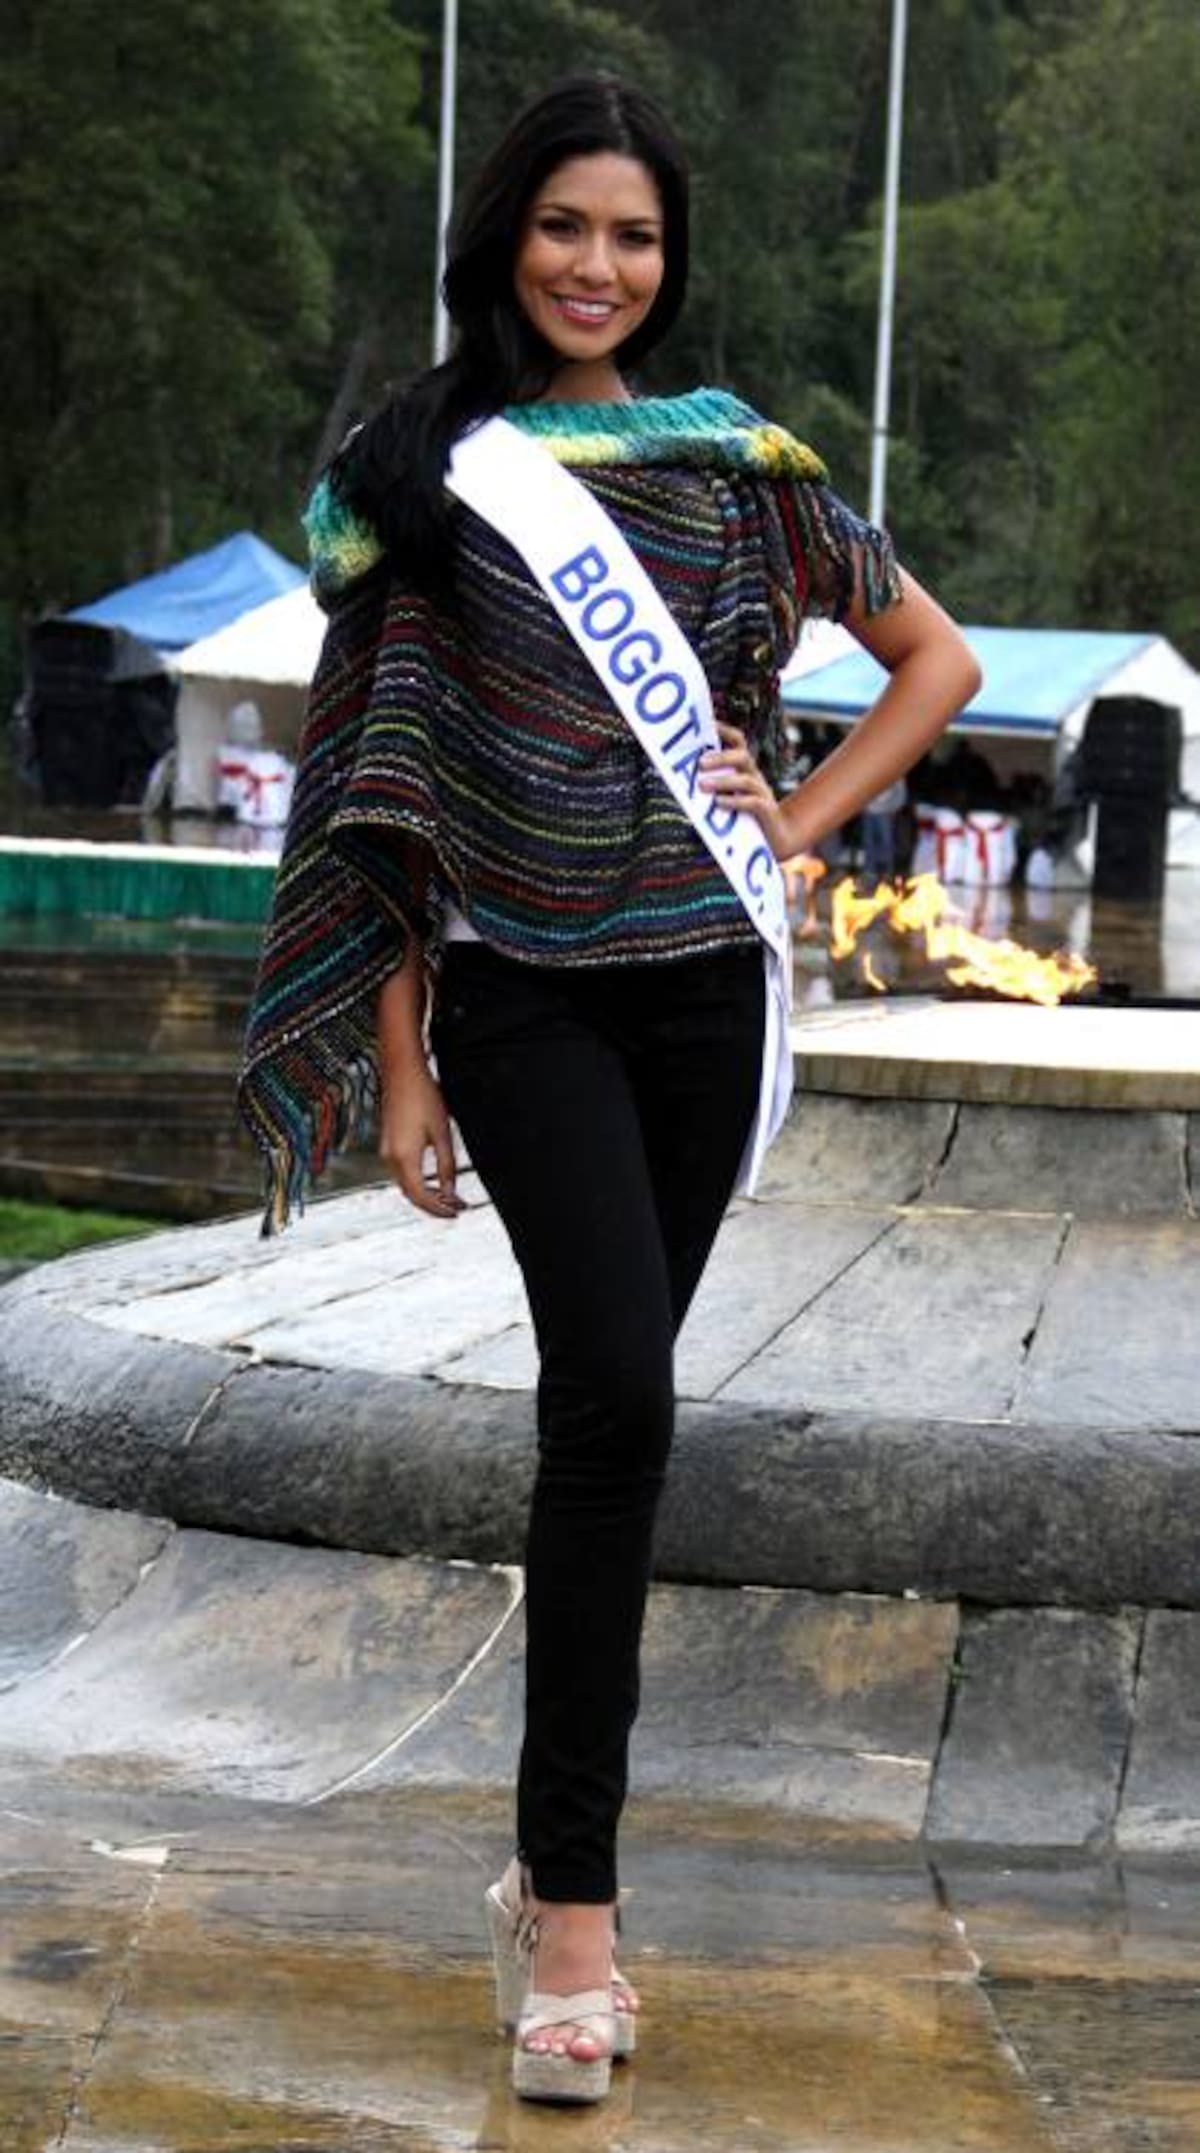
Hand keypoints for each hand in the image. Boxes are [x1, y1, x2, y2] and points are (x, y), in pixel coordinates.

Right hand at [378, 1062, 463, 1218]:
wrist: (402, 1072)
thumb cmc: (423, 1096)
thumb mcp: (442, 1134)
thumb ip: (446, 1166)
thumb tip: (451, 1191)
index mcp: (404, 1157)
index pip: (421, 1196)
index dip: (439, 1209)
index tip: (457, 1212)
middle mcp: (390, 1158)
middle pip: (411, 1194)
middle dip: (434, 1205)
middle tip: (457, 1208)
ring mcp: (386, 1150)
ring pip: (406, 1185)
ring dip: (426, 1194)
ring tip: (450, 1197)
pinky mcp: (388, 1143)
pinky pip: (402, 1172)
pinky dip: (418, 1182)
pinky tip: (434, 1180)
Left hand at [699, 722, 796, 860]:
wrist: (779, 838)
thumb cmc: (745, 817)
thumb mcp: (727, 797)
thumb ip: (710, 788)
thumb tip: (681, 780)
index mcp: (744, 769)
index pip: (737, 742)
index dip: (724, 729)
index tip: (706, 723)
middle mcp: (754, 777)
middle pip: (742, 756)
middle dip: (720, 757)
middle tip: (699, 763)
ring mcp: (762, 794)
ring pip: (745, 781)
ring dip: (723, 781)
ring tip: (702, 786)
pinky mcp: (766, 813)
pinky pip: (753, 803)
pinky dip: (735, 802)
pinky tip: (719, 804)